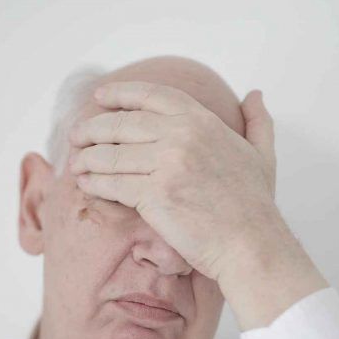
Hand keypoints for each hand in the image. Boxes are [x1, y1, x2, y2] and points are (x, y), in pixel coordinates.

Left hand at [68, 80, 279, 280]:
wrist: (250, 244)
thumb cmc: (255, 205)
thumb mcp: (262, 153)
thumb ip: (258, 120)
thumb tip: (255, 94)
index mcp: (203, 121)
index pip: (151, 95)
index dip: (121, 93)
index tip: (100, 97)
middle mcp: (182, 136)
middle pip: (123, 123)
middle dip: (93, 128)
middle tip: (77, 136)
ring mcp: (167, 165)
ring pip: (112, 154)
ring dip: (87, 157)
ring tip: (76, 162)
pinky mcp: (154, 195)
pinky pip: (113, 183)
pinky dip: (94, 182)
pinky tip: (85, 183)